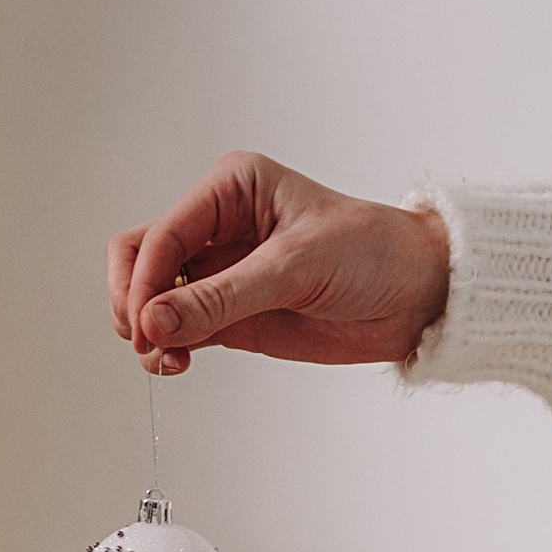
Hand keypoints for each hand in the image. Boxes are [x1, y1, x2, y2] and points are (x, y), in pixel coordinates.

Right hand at [109, 155, 451, 376]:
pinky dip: (166, 348)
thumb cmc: (373, 253)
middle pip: (139, 258)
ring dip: (146, 331)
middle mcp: (217, 226)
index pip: (161, 233)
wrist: (418, 294)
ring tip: (167, 360)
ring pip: (151, 298)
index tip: (147, 323)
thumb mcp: (296, 268)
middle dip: (134, 302)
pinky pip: (178, 329)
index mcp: (231, 188)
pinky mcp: (230, 314)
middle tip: (148, 342)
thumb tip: (155, 321)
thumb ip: (222, 298)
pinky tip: (178, 363)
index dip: (146, 280)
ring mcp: (220, 273)